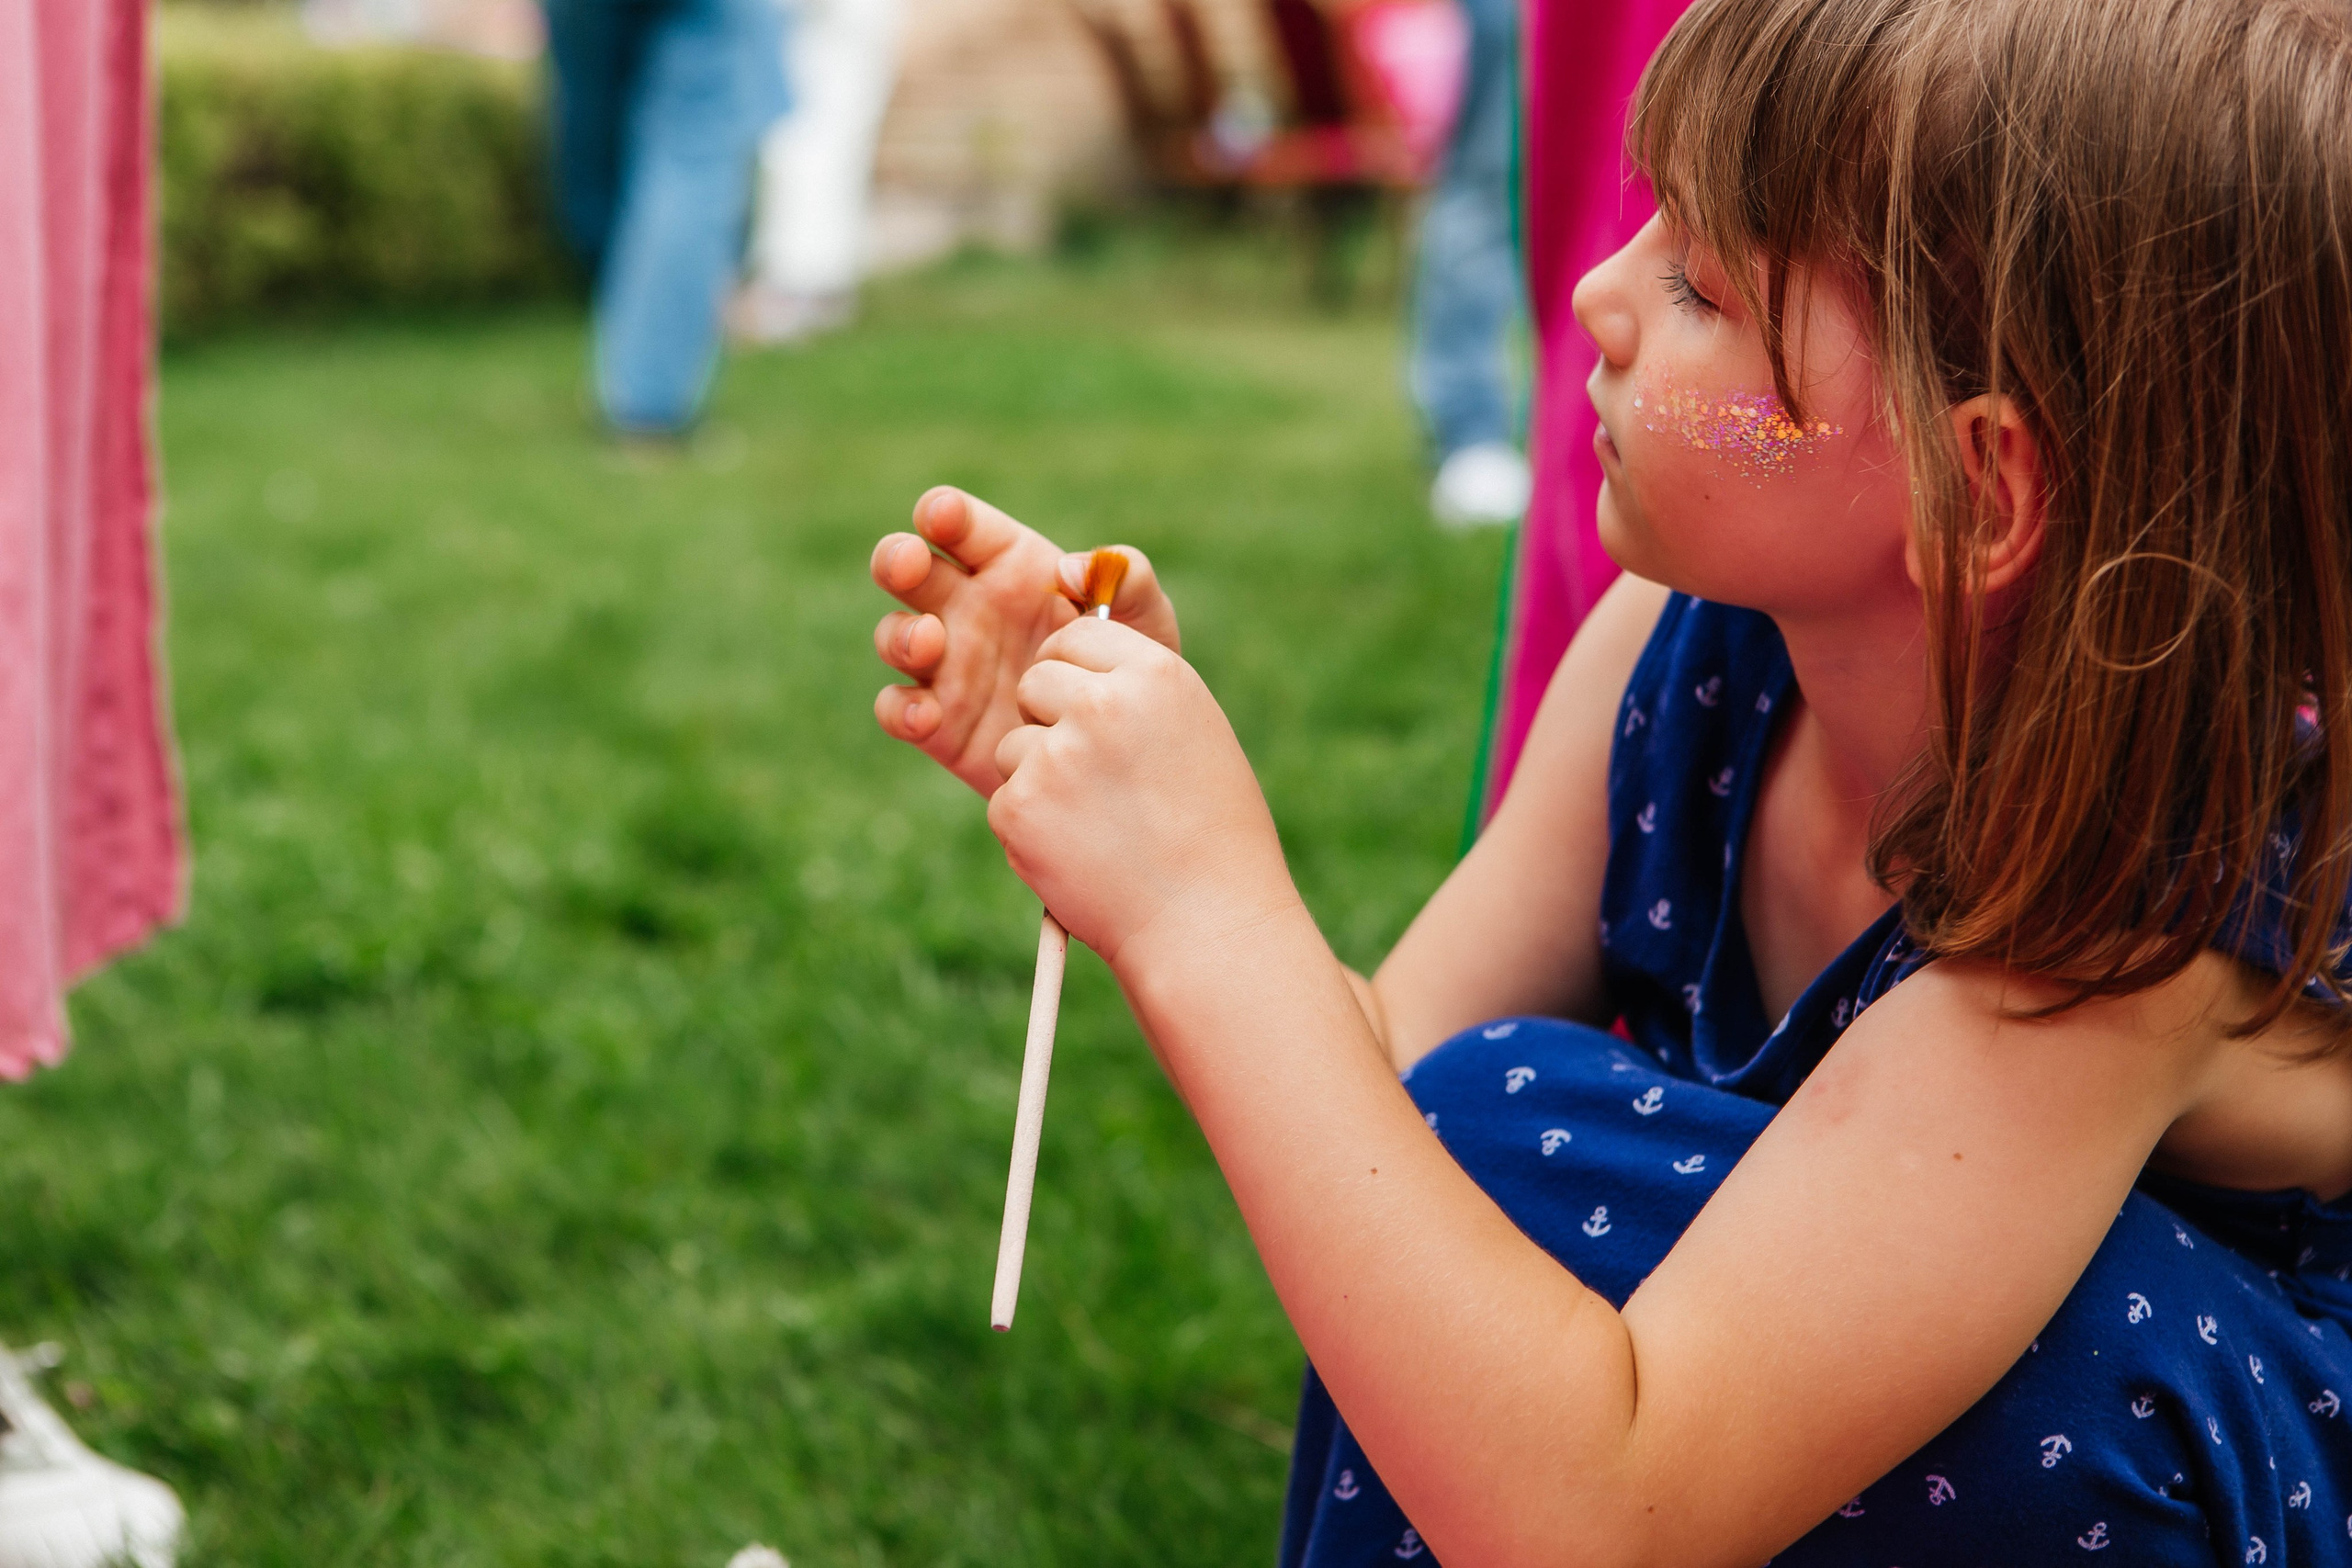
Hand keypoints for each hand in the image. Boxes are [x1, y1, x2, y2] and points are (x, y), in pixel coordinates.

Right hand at [871, 487, 1179, 795]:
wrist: (1124, 754)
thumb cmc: (1130, 671)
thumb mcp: (1147, 621)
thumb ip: (1127, 579)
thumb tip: (1069, 568)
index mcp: (1008, 566)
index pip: (962, 526)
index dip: (944, 513)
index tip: (942, 517)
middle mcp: (965, 607)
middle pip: (906, 567)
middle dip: (897, 557)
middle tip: (909, 564)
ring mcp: (945, 664)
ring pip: (895, 635)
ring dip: (900, 634)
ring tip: (930, 643)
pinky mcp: (937, 721)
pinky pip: (896, 709)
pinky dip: (900, 709)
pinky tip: (928, 715)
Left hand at [988, 616, 1295, 968]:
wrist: (1207, 924)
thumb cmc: (1213, 835)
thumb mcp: (1193, 732)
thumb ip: (1137, 691)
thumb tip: (1079, 664)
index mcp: (1155, 673)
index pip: (1077, 636)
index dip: (1074, 671)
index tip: (1084, 704)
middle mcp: (1102, 702)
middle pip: (1034, 681)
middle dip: (1047, 719)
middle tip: (1090, 773)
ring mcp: (1057, 754)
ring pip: (1013, 744)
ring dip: (1039, 777)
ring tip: (1100, 824)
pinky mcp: (1021, 805)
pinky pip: (1006, 797)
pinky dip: (1032, 827)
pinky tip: (1082, 853)